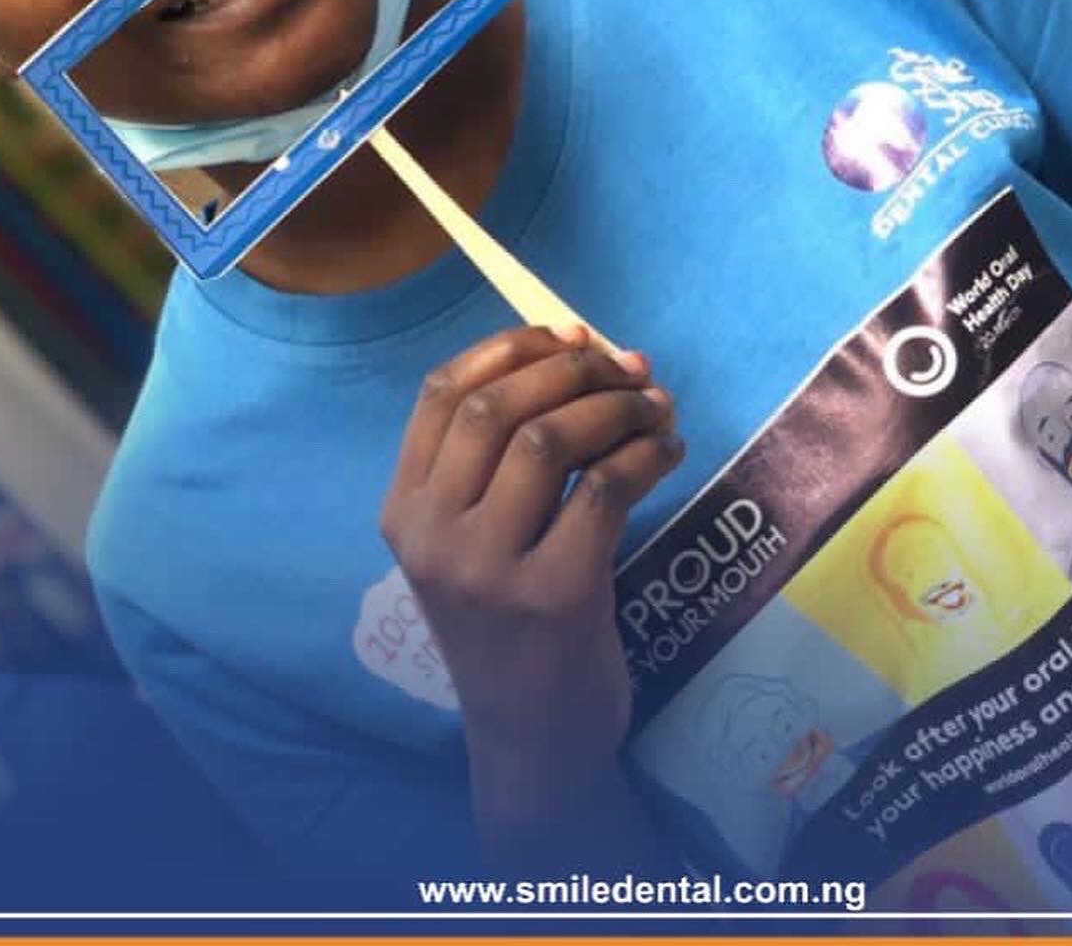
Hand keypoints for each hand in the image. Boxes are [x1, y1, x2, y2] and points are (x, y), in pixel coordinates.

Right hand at [380, 325, 682, 782]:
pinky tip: (668, 450)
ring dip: (616, 407)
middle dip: (573, 368)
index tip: (570, 333)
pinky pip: (603, 489)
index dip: (510, 347)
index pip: (441, 393)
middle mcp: (433, 535)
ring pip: (549, 439)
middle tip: (627, 368)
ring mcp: (489, 569)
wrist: (531, 738)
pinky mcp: (554, 595)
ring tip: (655, 407)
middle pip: (497, 407)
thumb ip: (501, 460)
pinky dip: (646, 454)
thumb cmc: (509, 622)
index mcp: (403, 511)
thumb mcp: (473, 542)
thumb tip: (588, 351)